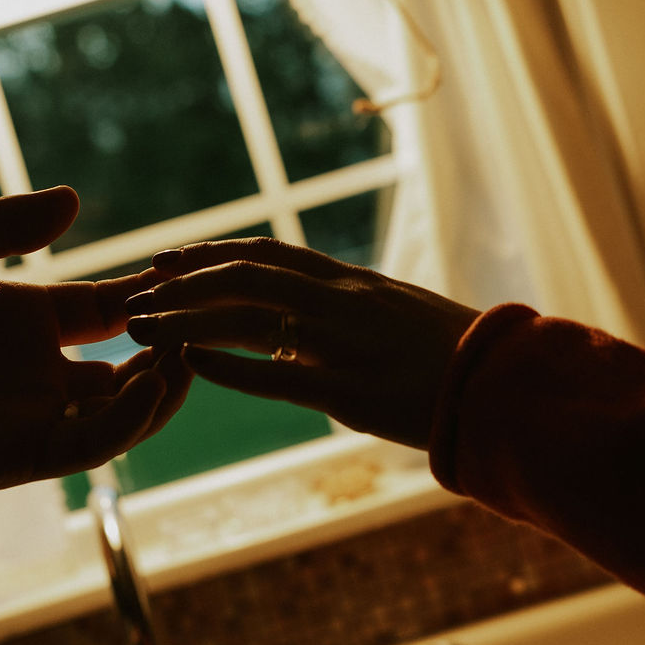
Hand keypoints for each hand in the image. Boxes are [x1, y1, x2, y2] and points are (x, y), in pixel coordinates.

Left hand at [0, 187, 188, 489]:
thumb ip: (8, 225)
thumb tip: (75, 200)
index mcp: (18, 322)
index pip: (105, 313)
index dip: (148, 296)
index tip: (190, 272)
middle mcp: (29, 374)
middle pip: (126, 369)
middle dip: (170, 349)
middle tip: (209, 321)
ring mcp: (25, 418)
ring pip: (120, 414)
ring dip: (162, 388)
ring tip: (191, 351)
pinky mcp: (12, 455)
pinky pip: (89, 444)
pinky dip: (130, 418)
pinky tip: (154, 381)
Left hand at [121, 237, 476, 449]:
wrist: (510, 390)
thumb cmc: (457, 363)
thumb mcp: (397, 323)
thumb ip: (345, 320)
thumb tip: (295, 336)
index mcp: (354, 283)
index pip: (269, 254)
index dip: (212, 254)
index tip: (166, 260)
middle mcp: (343, 301)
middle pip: (245, 276)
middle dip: (183, 284)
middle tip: (134, 295)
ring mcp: (345, 342)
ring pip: (247, 316)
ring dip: (186, 319)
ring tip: (141, 329)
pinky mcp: (351, 389)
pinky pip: (277, 374)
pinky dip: (228, 367)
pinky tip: (190, 367)